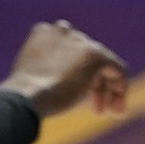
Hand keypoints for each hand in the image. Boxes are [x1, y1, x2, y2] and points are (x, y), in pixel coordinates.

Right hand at [0, 20, 127, 117]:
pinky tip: (117, 108)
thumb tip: (55, 83)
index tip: (75, 96)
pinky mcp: (96, 55)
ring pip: (102, 64)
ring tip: (108, 112)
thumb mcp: (30, 79)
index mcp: (43, 33)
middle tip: (96, 109)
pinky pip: (117, 69)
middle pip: (87, 57)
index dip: (74, 73)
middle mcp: (63, 31)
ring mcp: (81, 42)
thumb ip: (46, 72)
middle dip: (93, 83)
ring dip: (106, 88)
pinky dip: (119, 89)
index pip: (68, 49)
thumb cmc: (24, 96)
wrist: (27, 96)